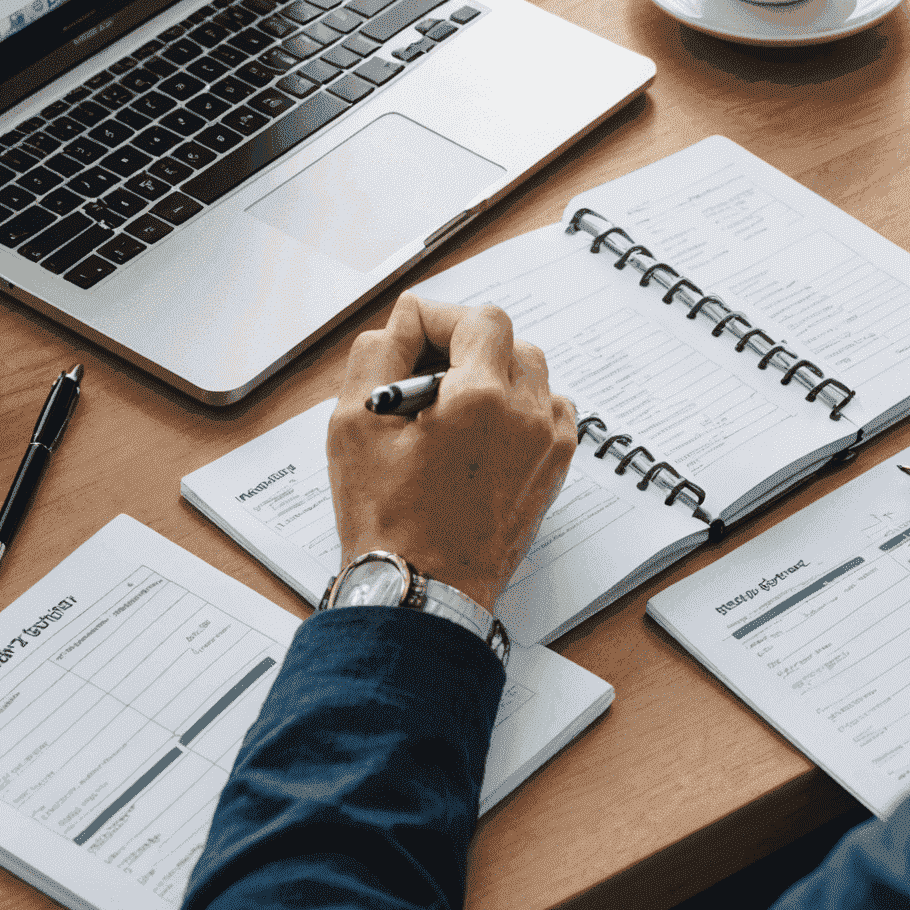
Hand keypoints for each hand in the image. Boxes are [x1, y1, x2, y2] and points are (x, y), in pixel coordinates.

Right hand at [327, 293, 576, 613]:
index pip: (479, 320)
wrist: (424, 591)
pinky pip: (547, 411)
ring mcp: (549, 444)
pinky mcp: (555, 468)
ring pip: (532, 374)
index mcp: (481, 399)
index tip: (412, 335)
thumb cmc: (387, 521)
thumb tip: (406, 320)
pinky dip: (518, 408)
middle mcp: (528, 416)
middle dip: (465, 345)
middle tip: (422, 374)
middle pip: (509, 341)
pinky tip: (479, 433)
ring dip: (493, 374)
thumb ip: (377, 353)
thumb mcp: (353, 425)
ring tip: (449, 407)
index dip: (440, 318)